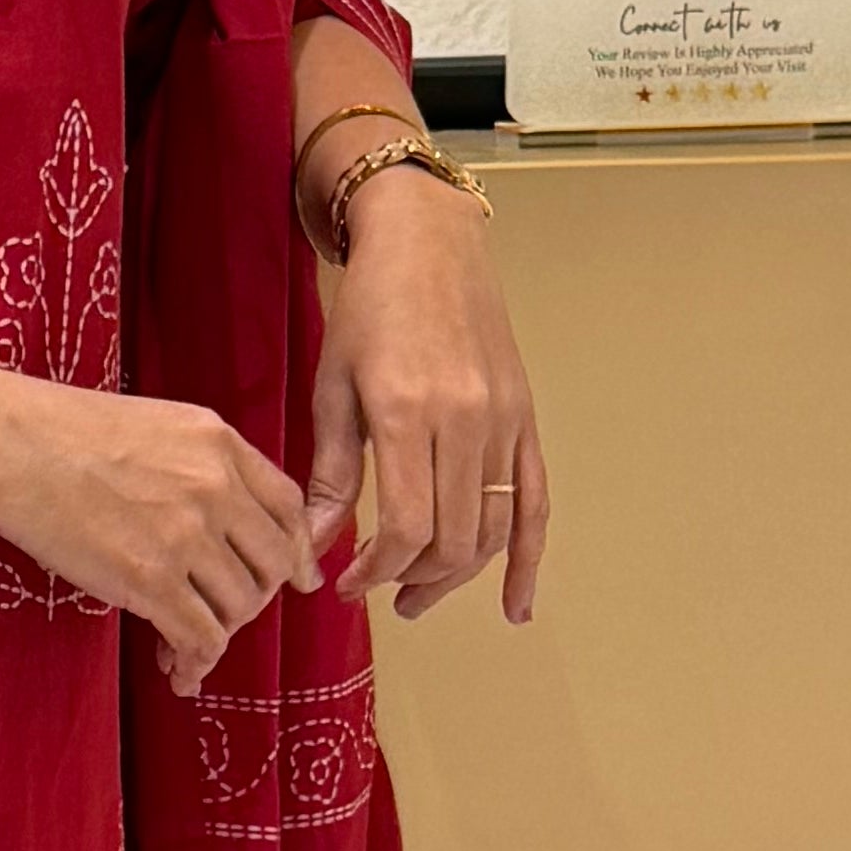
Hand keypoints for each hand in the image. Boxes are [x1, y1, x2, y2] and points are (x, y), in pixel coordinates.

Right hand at [0, 365, 316, 694]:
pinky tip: (177, 671)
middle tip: (222, 614)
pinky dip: (195, 663)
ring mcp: (185, 535)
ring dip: (219, 635)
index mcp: (220, 445)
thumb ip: (205, 464)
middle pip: (273, 564)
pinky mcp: (149, 579)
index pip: (289, 508)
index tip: (292, 578)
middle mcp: (215, 488)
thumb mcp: (159, 424)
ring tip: (184, 646)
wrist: (7, 445)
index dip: (294, 552)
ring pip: (240, 607)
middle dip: (254, 599)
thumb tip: (227, 521)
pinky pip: (200, 637)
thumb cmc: (63, 432)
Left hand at [311, 174, 545, 623]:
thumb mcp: (332, 387)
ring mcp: (504, 421)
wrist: (430, 246)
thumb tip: (315, 547)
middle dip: (412, 580)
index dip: (377, 572)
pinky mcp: (525, 418)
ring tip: (418, 595)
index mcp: (407, 411)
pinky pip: (535, 502)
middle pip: (453, 537)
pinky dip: (527, 558)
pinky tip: (515, 604)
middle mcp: (465, 420)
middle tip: (378, 593)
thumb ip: (331, 473)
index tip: (349, 586)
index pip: (407, 526)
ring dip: (457, 575)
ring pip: (493, 528)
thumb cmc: (371, 310)